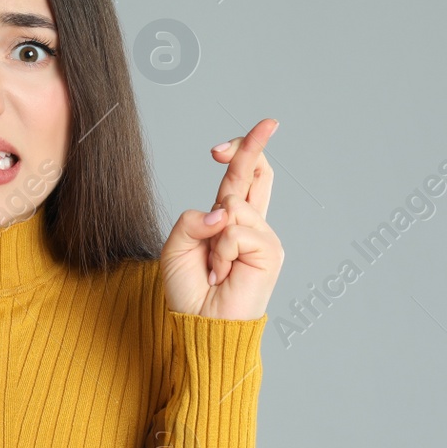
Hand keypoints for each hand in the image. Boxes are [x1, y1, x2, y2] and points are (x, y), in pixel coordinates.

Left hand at [160, 118, 284, 319]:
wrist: (202, 325)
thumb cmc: (190, 290)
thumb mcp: (176, 247)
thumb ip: (192, 220)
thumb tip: (223, 210)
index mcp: (229, 219)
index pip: (241, 177)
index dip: (242, 151)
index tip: (228, 141)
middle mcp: (250, 224)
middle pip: (256, 173)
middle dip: (254, 145)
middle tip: (270, 123)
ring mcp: (262, 237)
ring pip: (233, 206)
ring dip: (212, 237)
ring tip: (214, 267)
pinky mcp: (270, 252)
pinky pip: (236, 231)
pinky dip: (221, 251)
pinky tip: (223, 273)